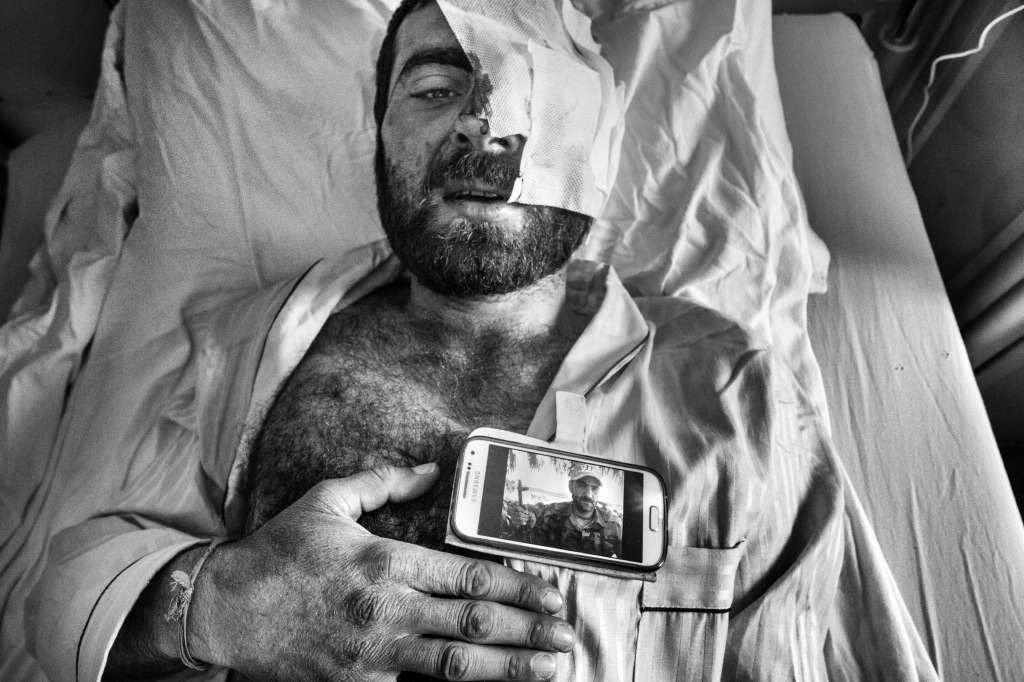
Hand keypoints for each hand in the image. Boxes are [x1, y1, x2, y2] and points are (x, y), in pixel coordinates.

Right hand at [190, 464, 573, 680]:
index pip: (468, 578)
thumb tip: (432, 470)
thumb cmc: (279, 552)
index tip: (551, 596)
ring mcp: (375, 654)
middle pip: (473, 625)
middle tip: (566, 639)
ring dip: (508, 669)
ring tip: (547, 671)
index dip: (517, 589)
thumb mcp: (328, 500)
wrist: (224, 610)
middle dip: (527, 633)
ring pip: (455, 667)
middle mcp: (388, 610)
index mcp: (386, 561)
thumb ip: (385, 481)